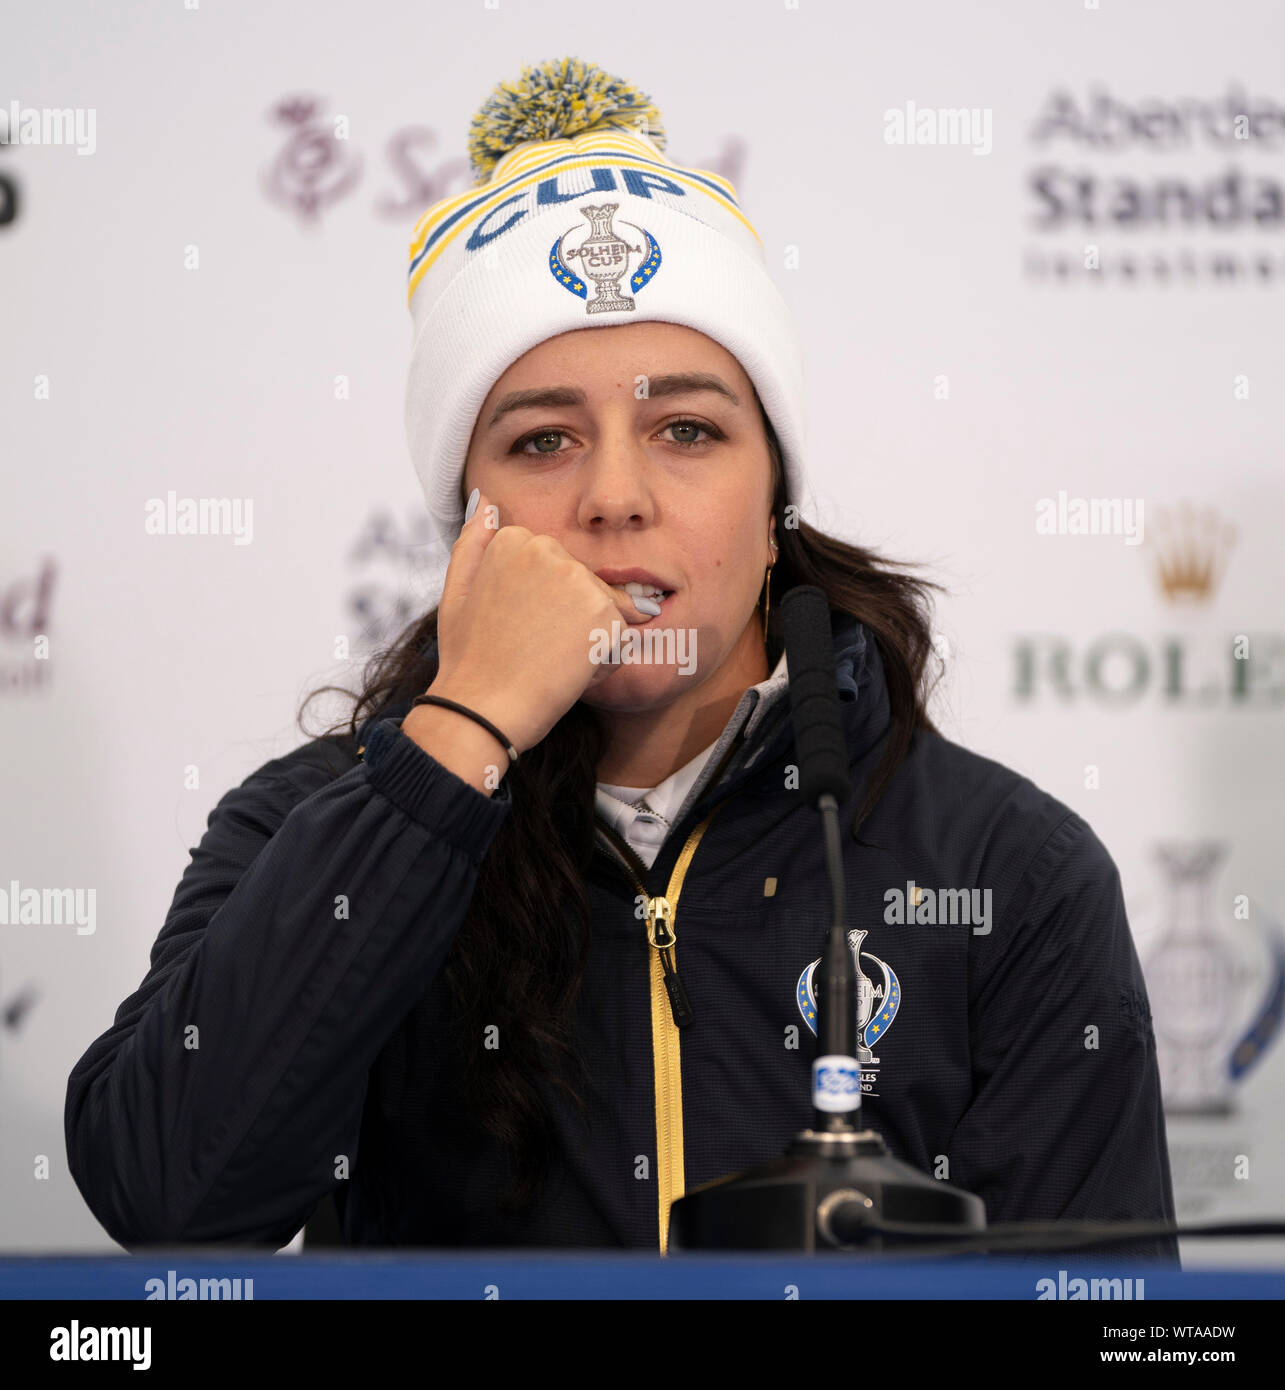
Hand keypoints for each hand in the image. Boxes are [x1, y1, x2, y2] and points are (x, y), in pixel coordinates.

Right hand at [429, 491, 649, 753]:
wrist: (482, 711)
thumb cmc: (468, 659)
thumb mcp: (457, 591)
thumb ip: (474, 542)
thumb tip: (488, 503)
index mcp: (514, 539)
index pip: (557, 568)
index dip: (544, 607)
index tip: (517, 629)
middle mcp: (548, 549)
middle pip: (584, 586)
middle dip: (570, 621)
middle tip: (531, 649)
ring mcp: (578, 579)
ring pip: (604, 611)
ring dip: (586, 641)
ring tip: (547, 661)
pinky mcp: (604, 613)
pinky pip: (619, 638)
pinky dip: (601, 661)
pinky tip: (566, 673)